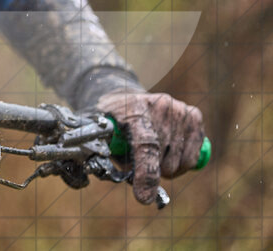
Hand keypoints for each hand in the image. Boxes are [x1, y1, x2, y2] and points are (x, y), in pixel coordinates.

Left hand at [96, 90, 205, 204]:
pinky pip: (193, 158)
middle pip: (164, 160)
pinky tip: (168, 150)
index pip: (146, 145)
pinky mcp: (194, 116)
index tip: (143, 197)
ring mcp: (179, 110)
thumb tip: (143, 194)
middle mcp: (159, 106)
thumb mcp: (104, 139)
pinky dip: (181, 162)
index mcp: (133, 108)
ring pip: (181, 163)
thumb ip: (119, 163)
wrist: (124, 99)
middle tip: (140, 161)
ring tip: (153, 154)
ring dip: (166, 168)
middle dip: (152, 171)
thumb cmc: (112, 124)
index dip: (146, 173)